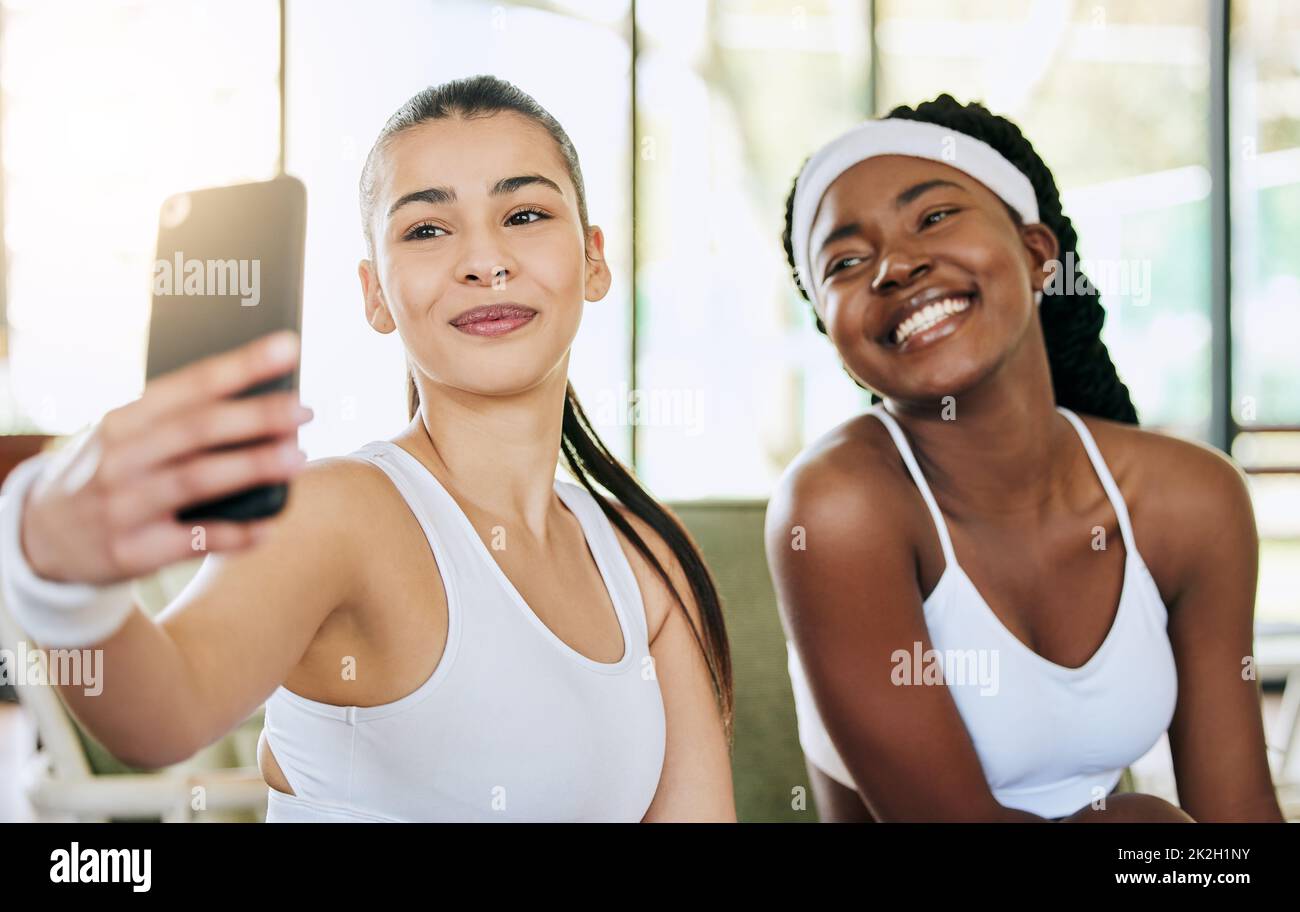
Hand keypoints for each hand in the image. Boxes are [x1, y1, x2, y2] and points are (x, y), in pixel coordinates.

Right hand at [19, 330, 313, 584]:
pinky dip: (235, 534)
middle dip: (255, 416)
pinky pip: (193, 540)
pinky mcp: (132, 551)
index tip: (288, 348)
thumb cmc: (110, 475)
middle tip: (303, 409)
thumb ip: (179, 420)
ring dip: (251, 466)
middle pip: (197, 428)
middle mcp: (121, 458)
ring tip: (297, 458)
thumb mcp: (126, 438)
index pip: (190, 384)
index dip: (242, 365)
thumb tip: (261, 397)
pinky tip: (269, 526)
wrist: (43, 538)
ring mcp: (125, 505)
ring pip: (196, 479)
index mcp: (124, 420)